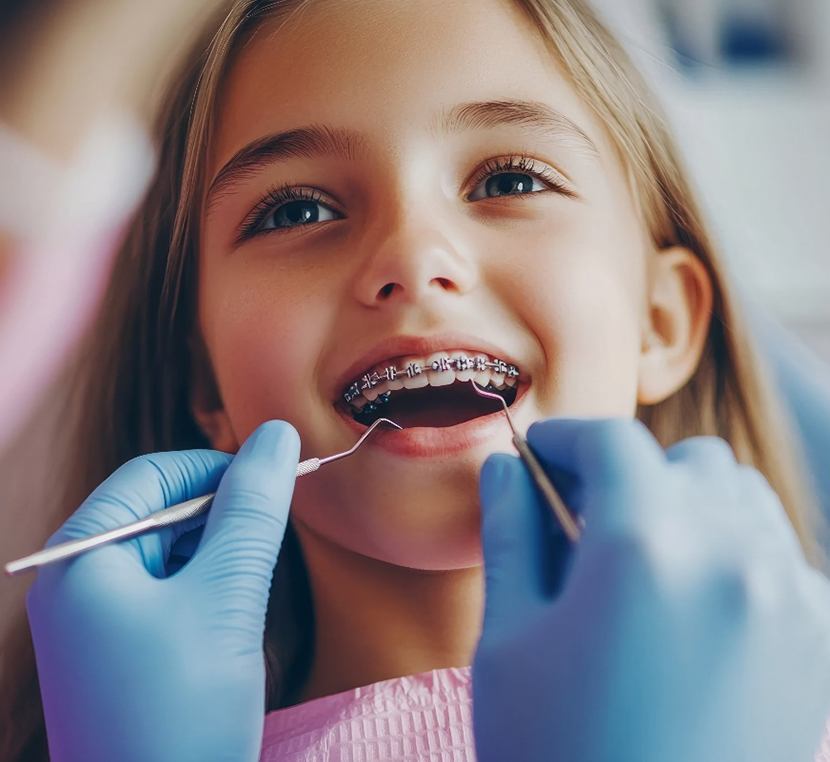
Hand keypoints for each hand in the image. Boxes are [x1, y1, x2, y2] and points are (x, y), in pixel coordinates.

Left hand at [26, 420, 299, 761]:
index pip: (152, 475)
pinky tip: (230, 621)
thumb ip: (252, 509)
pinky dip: (207, 591)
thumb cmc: (182, 711)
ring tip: (251, 590)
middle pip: (158, 512)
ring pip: (168, 553)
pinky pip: (167, 593)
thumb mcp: (225, 598)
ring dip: (218, 555)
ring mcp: (94, 622)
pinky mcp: (119, 652)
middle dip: (220, 515)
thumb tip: (276, 433)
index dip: (218, 467)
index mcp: (80, 559)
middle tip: (273, 534)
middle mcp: (76, 583)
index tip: (276, 479)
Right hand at [473, 418, 829, 761]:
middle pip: (685, 459)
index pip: (613, 443)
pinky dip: (731, 544)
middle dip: (628, 472)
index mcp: (646, 547)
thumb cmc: (559, 756)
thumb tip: (506, 466)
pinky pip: (776, 551)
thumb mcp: (509, 640)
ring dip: (684, 501)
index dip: (567, 438)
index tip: (539, 455)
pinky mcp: (818, 642)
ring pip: (740, 496)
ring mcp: (789, 599)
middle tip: (582, 516)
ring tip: (637, 555)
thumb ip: (510, 533)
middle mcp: (733, 556)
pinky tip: (689, 596)